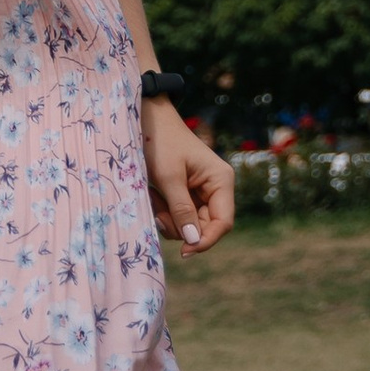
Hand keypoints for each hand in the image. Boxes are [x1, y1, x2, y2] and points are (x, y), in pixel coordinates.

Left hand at [144, 99, 234, 254]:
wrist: (146, 118)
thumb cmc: (160, 142)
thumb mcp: (168, 177)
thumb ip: (182, 210)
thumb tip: (194, 241)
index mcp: (221, 181)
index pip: (223, 223)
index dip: (206, 240)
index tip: (184, 252)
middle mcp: (216, 188)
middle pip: (204, 226)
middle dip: (180, 226)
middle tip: (157, 214)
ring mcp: (201, 191)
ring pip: (190, 223)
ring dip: (170, 219)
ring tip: (154, 197)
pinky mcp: (187, 192)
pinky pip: (179, 214)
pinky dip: (165, 211)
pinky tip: (154, 196)